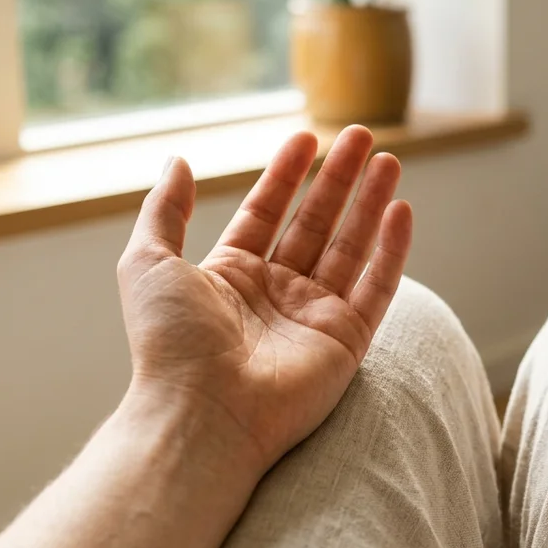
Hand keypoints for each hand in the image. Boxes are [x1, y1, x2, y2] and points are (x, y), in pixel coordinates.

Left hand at [117, 126, 411, 473]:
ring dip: (370, 203)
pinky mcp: (346, 341)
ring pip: (351, 248)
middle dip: (338, 179)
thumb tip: (176, 160)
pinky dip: (391, 250)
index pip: (266, 213)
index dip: (285, 175)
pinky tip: (400, 210)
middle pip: (316, 223)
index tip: (304, 137)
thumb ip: (164, 210)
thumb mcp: (148, 262)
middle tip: (359, 134)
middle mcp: (276, 294)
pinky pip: (377, 288)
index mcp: (231, 276)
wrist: (201, 412)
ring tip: (388, 160)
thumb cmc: (169, 343)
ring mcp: (314, 317)